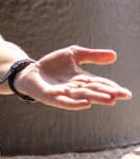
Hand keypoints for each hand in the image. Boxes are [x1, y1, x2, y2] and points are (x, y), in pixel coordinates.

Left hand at [15, 45, 131, 109]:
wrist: (31, 70)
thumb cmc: (53, 64)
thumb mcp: (73, 54)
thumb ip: (92, 56)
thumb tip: (115, 55)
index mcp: (82, 80)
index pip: (100, 83)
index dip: (112, 87)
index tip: (126, 93)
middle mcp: (76, 89)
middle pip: (94, 91)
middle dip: (107, 93)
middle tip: (120, 95)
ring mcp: (64, 94)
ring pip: (82, 96)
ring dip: (95, 98)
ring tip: (109, 99)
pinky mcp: (51, 97)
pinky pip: (64, 102)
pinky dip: (75, 103)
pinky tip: (86, 104)